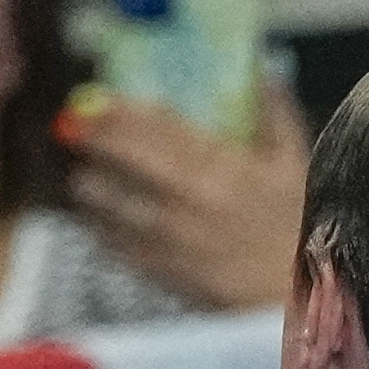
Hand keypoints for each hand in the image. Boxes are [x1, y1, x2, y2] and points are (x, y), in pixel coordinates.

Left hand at [60, 71, 305, 311]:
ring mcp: (172, 236)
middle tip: (72, 126)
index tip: (100, 99)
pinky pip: (118, 246)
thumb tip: (265, 69)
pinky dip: (102, 231)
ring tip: (82, 177)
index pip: (164, 127)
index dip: (125, 111)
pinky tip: (93, 221)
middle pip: (130, 159)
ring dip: (92, 187)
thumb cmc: (296, 230)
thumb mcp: (294, 165)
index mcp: (223, 165)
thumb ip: (276, 113)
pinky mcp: (161, 270)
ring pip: (114, 204)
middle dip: (96, 139)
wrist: (294, 299)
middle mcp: (191, 197)